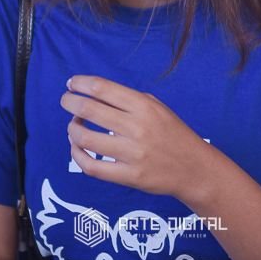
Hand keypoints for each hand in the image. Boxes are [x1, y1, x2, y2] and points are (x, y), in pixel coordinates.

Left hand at [60, 75, 215, 201]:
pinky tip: (77, 147)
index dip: (80, 83)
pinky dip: (77, 155)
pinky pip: (92, 166)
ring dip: (72, 128)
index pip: (102, 88)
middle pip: (89, 109)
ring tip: (73, 125)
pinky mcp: (129, 176)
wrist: (194, 168)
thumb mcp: (156, 108)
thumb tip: (91, 92)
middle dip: (69, 102)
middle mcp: (137, 127)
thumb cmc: (171, 134)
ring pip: (85, 138)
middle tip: (66, 101)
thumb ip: (127, 100)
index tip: (71, 84)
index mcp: (144, 106)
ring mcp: (133, 153)